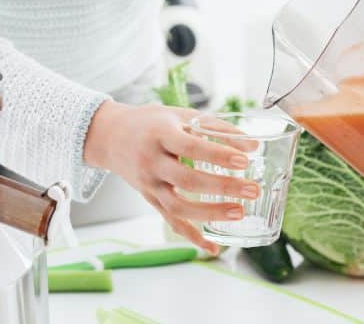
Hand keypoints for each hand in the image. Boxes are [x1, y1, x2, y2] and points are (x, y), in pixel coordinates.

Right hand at [84, 101, 259, 254]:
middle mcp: (151, 162)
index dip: (218, 154)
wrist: (110, 137)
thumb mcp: (181, 116)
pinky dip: (192, 236)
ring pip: (178, 206)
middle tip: (252, 189)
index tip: (245, 160)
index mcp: (160, 135)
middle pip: (187, 180)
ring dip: (210, 213)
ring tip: (239, 212)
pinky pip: (171, 221)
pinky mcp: (149, 199)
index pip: (191, 146)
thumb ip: (216, 128)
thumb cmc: (152, 123)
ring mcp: (149, 184)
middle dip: (222, 187)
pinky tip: (213, 247)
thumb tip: (253, 146)